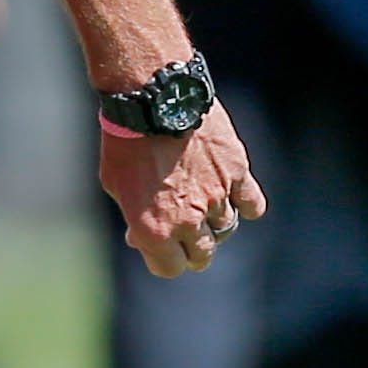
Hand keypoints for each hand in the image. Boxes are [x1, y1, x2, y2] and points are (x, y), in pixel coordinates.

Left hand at [98, 102, 266, 277]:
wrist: (152, 100)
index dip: (164, 260)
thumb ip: (134, 216)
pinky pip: (253, 204)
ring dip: (215, 224)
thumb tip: (140, 238)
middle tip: (186, 235)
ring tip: (202, 207)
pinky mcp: (237, 173)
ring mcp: (216, 197)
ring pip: (227, 229)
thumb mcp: (114, 183)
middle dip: (193, 249)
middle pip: (203, 255)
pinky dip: (245, 204)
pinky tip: (234, 196)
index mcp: (153, 228)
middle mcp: (188, 220)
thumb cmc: (125, 140)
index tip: (160, 248)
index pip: (169, 268)